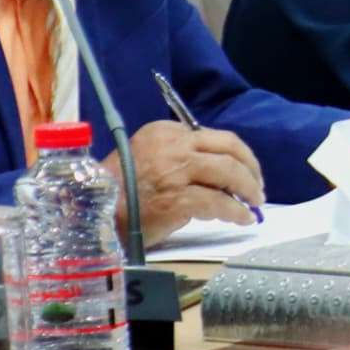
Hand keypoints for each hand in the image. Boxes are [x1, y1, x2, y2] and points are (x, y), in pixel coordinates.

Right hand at [106, 121, 265, 242]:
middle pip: (229, 149)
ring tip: (255, 203)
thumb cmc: (117, 190)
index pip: (213, 136)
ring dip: (249, 189)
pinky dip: (236, 211)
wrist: (91, 214)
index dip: (236, 154)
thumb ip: (177, 155)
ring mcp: (176, 170)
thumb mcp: (145, 156)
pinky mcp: (179, 198)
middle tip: (258, 187)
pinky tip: (242, 219)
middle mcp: (173, 144)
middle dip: (251, 168)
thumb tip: (218, 171)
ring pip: (229, 172)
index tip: (245, 169)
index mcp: (165, 131)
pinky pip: (219, 203)